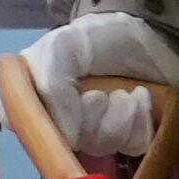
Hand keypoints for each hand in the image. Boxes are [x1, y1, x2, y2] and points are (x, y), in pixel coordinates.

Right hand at [28, 8, 178, 168]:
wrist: (145, 33)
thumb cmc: (97, 38)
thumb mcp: (63, 47)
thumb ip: (53, 87)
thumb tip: (68, 138)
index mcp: (33, 99)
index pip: (33, 129)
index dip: (59, 121)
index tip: (82, 97)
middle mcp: (59, 121)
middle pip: (73, 144)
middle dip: (95, 116)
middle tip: (102, 92)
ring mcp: (94, 133)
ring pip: (105, 146)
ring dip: (121, 115)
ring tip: (126, 92)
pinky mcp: (127, 139)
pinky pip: (134, 146)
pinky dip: (141, 122)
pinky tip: (139, 99)